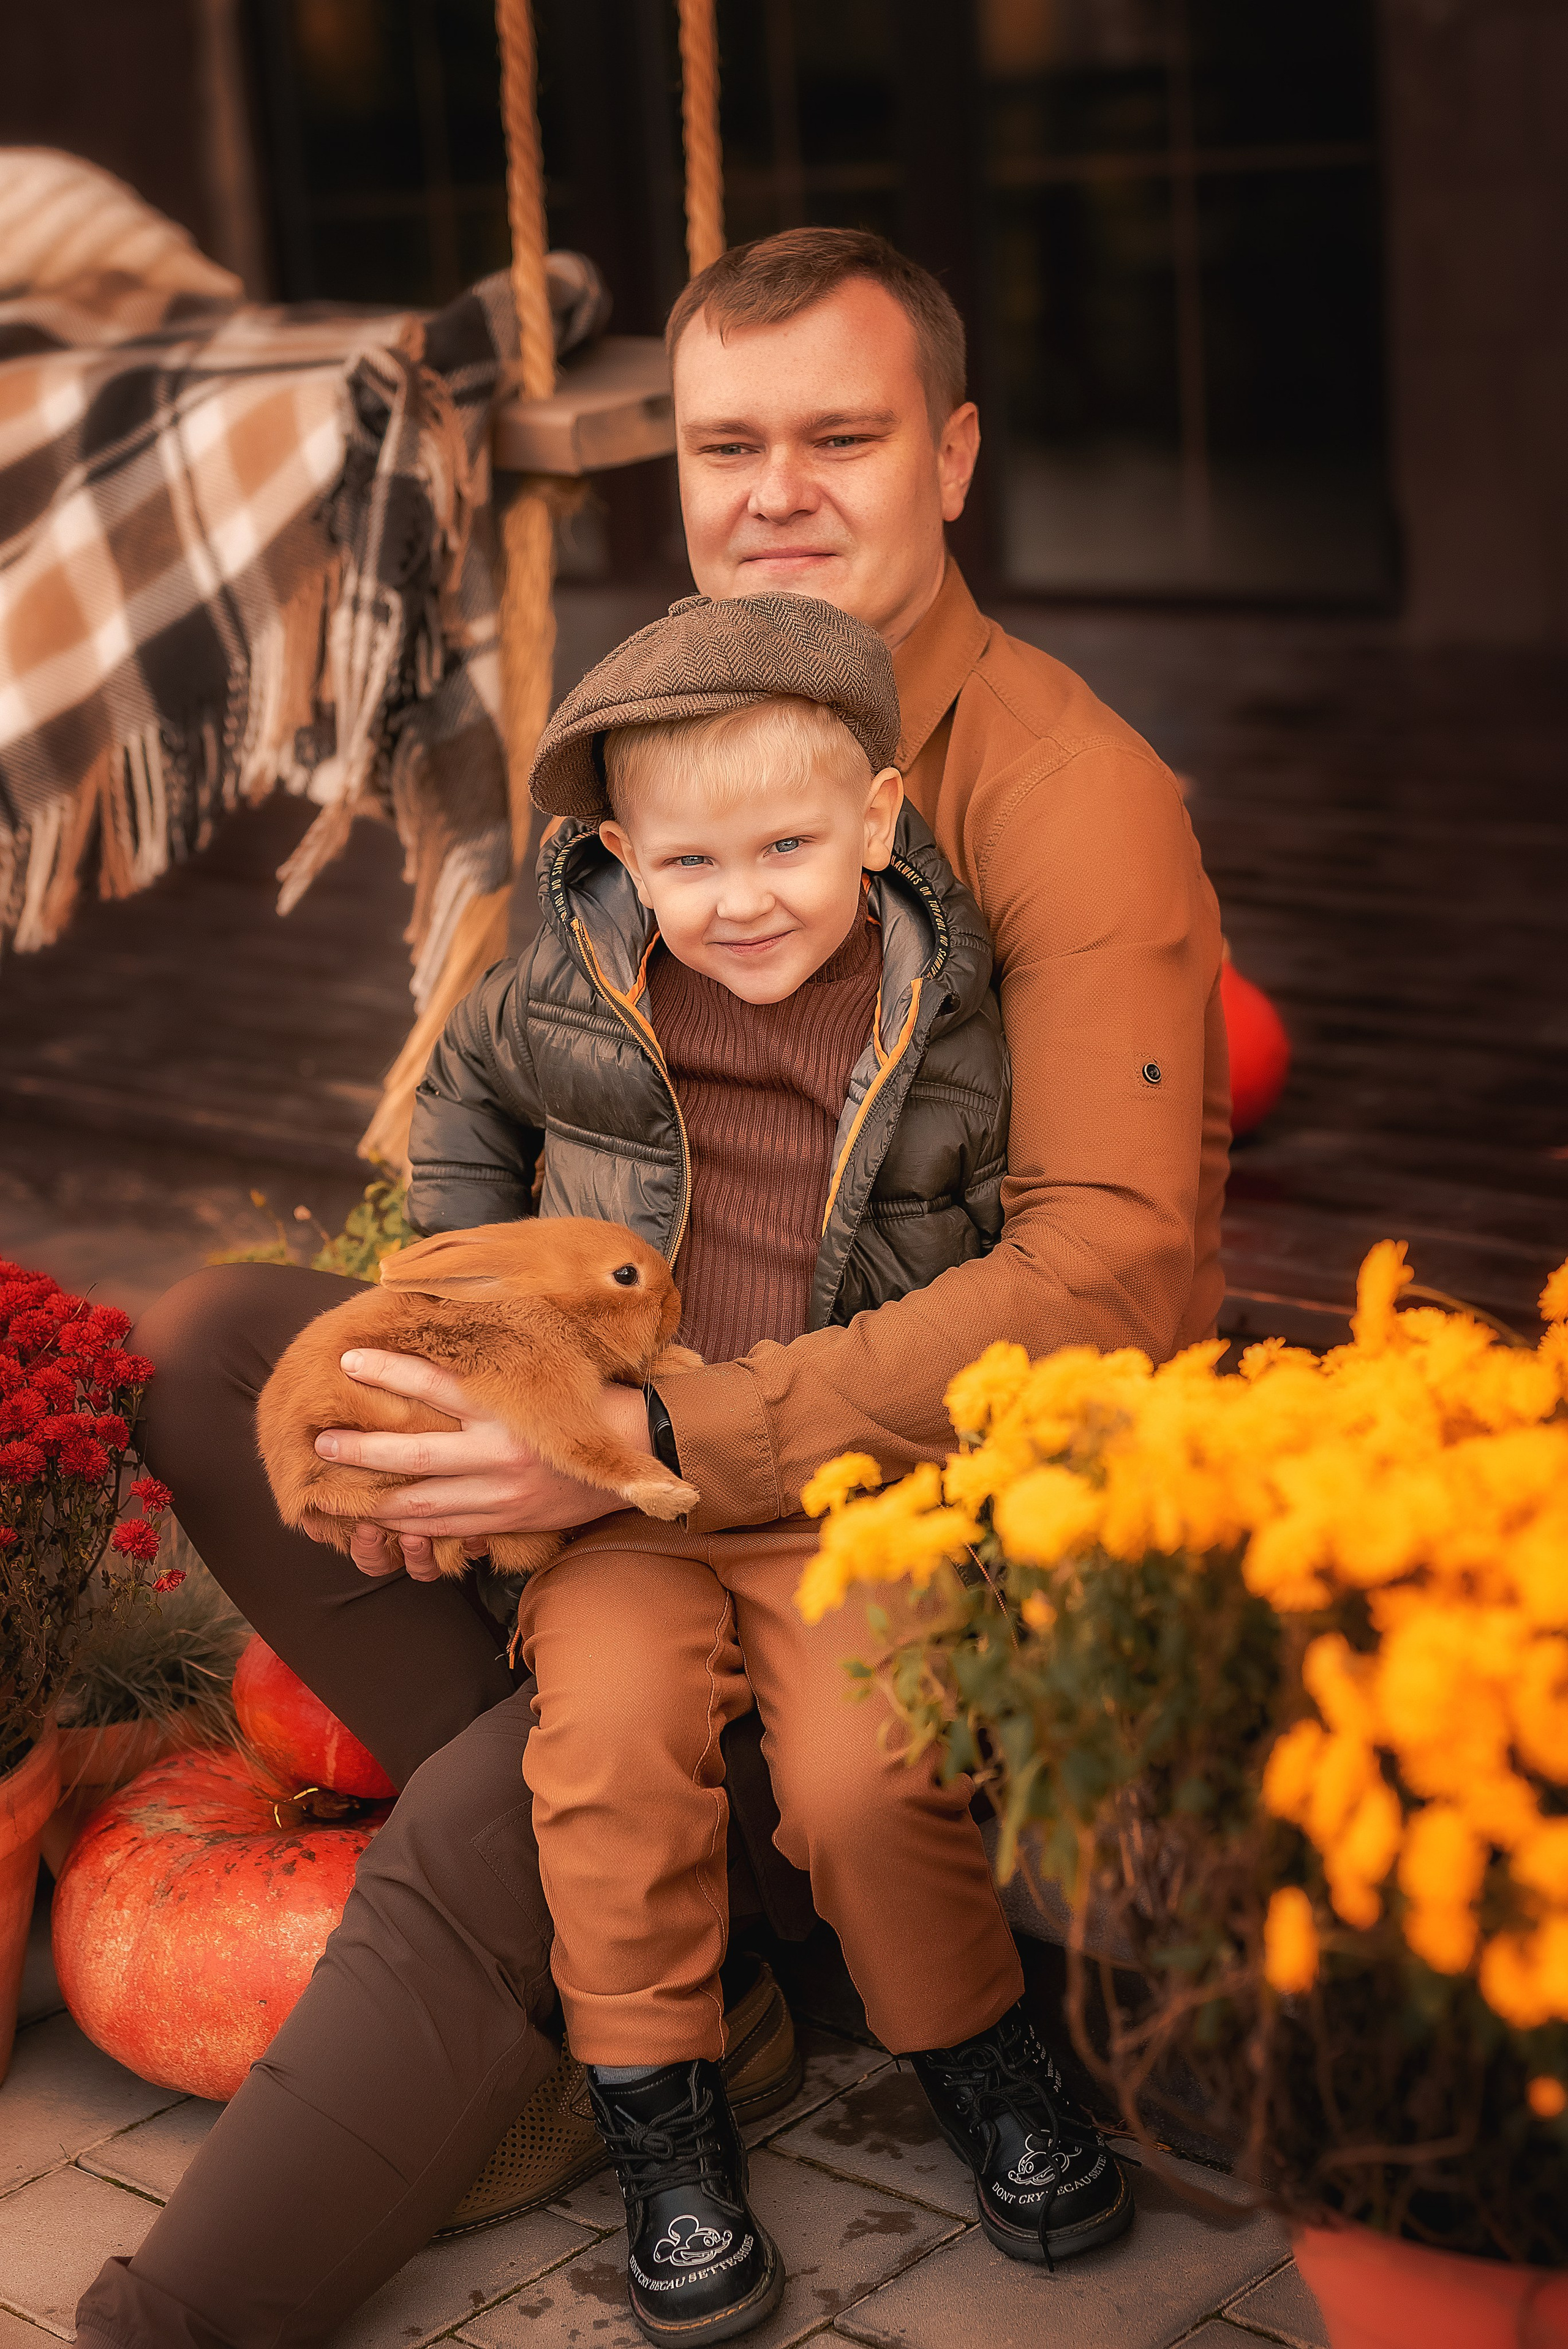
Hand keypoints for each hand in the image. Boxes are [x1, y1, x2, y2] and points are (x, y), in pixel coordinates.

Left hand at [316, 1350, 652, 1581]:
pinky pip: (449, 1530)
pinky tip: (380, 1520)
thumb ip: (488, 1375)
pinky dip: (410, 1528)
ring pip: (426, 1505)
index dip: (390, 1371)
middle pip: (418, 1456)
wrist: (641, 1452)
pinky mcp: (508, 1523)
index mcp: (510, 1411)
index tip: (348, 1358)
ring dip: (375, 1500)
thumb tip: (430, 1353)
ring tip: (334, 1490)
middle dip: (364, 1451)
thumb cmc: (587, 1404)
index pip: (438, 1385)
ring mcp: (504, 1496)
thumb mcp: (540, 1380)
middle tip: (322, 1442)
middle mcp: (503, 1455)